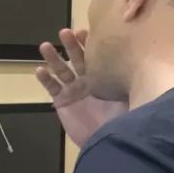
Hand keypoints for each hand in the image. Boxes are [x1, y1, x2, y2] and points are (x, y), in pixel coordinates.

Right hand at [36, 29, 126, 147]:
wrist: (108, 141)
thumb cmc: (122, 118)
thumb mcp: (128, 94)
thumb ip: (126, 77)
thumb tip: (133, 55)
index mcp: (103, 77)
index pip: (95, 56)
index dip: (89, 43)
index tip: (84, 31)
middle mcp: (87, 81)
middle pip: (76, 59)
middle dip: (70, 45)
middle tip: (65, 32)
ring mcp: (73, 91)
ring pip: (61, 70)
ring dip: (52, 58)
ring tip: (45, 46)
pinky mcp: (62, 102)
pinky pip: (51, 88)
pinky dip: (45, 79)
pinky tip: (39, 69)